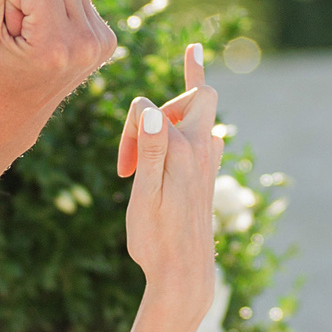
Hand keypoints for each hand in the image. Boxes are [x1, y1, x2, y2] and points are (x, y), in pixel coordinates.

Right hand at [119, 43, 220, 309]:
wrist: (184, 276)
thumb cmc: (157, 239)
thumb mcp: (146, 194)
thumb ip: (150, 149)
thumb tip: (151, 107)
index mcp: (183, 150)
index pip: (149, 110)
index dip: (130, 132)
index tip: (122, 170)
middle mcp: (202, 151)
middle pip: (201, 97)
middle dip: (179, 91)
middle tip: (174, 83)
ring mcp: (208, 163)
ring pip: (204, 114)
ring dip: (188, 100)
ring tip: (193, 54)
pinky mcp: (206, 177)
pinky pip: (207, 133)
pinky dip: (196, 114)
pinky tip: (195, 99)